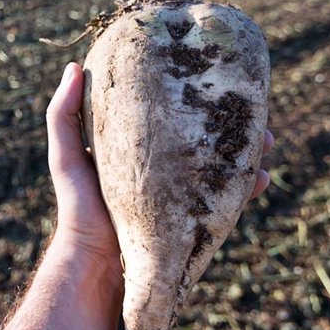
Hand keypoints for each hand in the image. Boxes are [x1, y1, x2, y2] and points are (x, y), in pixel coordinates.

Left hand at [46, 62, 273, 272]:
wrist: (96, 263)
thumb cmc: (77, 206)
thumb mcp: (65, 156)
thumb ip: (63, 115)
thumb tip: (74, 65)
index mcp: (137, 146)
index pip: (170, 113)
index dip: (191, 96)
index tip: (211, 76)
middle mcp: (162, 166)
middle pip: (203, 136)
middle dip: (231, 121)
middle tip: (253, 111)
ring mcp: (180, 192)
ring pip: (222, 164)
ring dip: (248, 151)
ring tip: (266, 141)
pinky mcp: (193, 218)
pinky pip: (227, 199)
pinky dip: (246, 188)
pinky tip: (261, 178)